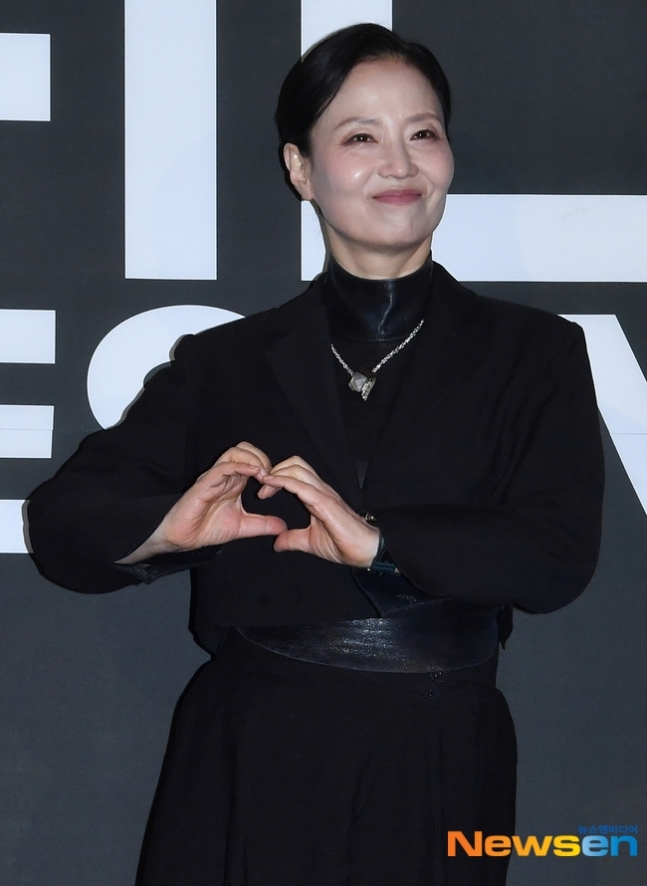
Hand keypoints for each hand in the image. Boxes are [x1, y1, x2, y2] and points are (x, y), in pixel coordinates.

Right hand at [118, 442, 286, 562]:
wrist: (183, 539)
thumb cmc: (207, 528)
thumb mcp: (242, 527)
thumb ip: (262, 524)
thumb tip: (283, 528)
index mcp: (234, 482)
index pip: (253, 460)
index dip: (268, 466)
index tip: (278, 482)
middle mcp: (225, 475)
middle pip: (244, 449)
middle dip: (261, 457)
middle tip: (271, 476)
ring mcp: (214, 477)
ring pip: (234, 453)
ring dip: (253, 460)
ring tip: (263, 475)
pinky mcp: (204, 484)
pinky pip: (223, 467)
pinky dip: (240, 466)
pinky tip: (253, 474)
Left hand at [258, 456, 379, 566]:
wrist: (365, 551)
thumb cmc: (343, 545)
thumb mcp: (310, 542)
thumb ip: (293, 539)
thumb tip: (277, 544)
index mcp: (316, 496)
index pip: (294, 473)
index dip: (276, 476)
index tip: (262, 490)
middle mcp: (320, 489)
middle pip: (295, 463)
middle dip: (274, 470)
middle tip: (261, 486)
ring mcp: (323, 493)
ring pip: (297, 468)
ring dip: (276, 473)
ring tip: (263, 485)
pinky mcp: (325, 502)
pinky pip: (301, 485)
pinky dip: (283, 481)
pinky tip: (270, 485)